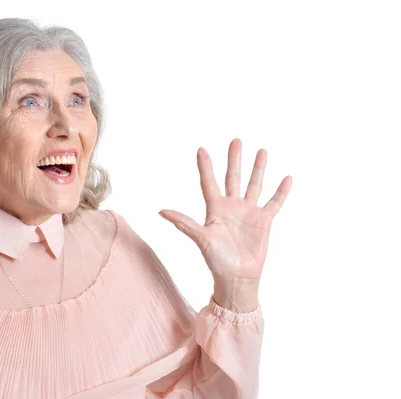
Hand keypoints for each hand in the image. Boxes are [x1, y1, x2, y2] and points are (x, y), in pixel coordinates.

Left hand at [159, 139, 291, 310]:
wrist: (237, 277)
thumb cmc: (216, 260)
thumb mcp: (200, 238)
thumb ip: (184, 223)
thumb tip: (161, 211)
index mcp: (214, 209)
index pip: (209, 182)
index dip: (205, 166)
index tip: (201, 149)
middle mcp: (231, 207)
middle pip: (233, 177)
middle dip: (234, 159)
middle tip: (236, 140)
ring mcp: (248, 212)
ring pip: (254, 185)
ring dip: (258, 169)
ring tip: (261, 151)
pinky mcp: (264, 221)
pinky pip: (274, 203)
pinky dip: (281, 191)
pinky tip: (287, 177)